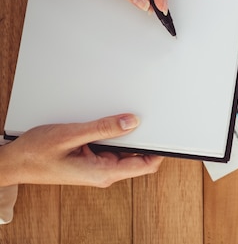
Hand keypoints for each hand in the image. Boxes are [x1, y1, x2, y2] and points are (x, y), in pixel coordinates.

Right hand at [0, 114, 163, 187]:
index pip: (145, 165)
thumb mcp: (70, 135)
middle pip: (139, 157)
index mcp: (102, 172)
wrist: (14, 162)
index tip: (170, 134)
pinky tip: (114, 121)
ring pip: (125, 151)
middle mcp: (103, 172)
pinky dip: (116, 135)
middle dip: (148, 139)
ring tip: (132, 116)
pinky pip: (112, 148)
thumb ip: (102, 128)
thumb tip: (131, 122)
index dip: (161, 150)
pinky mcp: (91, 160)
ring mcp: (97, 167)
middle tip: (154, 117)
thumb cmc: (35, 152)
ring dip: (130, 136)